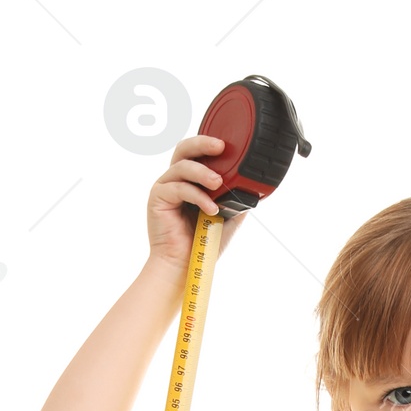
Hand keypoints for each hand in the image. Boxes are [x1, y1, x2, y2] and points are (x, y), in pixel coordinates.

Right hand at [146, 133, 247, 265]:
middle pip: (183, 149)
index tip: (227, 144)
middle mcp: (174, 180)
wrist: (185, 266)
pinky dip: (197, 197)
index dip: (208, 143)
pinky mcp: (157, 199)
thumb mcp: (227, 218)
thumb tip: (252, 187)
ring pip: (181, 167)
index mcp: (189, 181)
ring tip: (218, 183)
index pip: (196, 153)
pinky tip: (211, 210)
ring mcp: (164, 188)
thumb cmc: (202, 244)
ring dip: (202, 173)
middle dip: (202, 143)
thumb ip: (235, 200)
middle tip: (220, 147)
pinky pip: (178, 188)